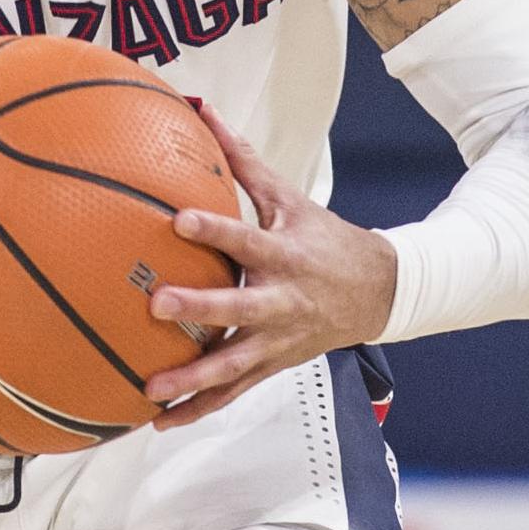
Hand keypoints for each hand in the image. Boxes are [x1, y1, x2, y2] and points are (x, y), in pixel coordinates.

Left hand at [143, 106, 399, 424]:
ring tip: (150, 388)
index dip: (214, 229)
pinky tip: (160, 419)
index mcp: (283, 254)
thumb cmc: (323, 239)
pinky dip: (199, 407)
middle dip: (199, 308)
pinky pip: (233, 392)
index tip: (178, 220)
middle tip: (156, 305)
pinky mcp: (274, 365)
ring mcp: (277, 339)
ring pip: (234, 364)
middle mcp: (280, 300)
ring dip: (192, 378)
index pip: (245, 238)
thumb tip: (203, 110)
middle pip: (238, 308)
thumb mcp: (289, 197)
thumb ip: (241, 160)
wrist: (378, 293)